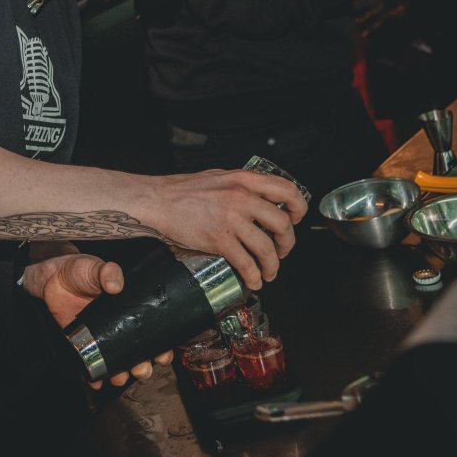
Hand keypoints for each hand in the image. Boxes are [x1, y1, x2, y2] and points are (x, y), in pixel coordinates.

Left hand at [21, 252, 173, 388]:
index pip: (154, 332)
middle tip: (141, 369)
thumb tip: (115, 284)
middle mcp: (122, 328)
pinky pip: (92, 365)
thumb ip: (107, 272)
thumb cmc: (81, 270)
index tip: (163, 356)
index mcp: (132, 311)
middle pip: (139, 353)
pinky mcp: (85, 345)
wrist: (54, 278)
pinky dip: (95, 376)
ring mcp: (104, 338)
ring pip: (119, 363)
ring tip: (120, 378)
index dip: (162, 347)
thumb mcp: (97, 268)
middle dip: (144, 367)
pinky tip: (97, 382)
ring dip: (122, 375)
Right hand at [149, 169, 304, 289]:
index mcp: (244, 180)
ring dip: (273, 265)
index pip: (287, 191)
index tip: (296, 219)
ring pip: (267, 248)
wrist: (158, 201)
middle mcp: (241, 198)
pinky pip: (246, 263)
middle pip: (282, 224)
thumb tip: (260, 197)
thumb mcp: (220, 176)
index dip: (298, 208)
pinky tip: (253, 279)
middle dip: (287, 243)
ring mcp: (231, 220)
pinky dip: (254, 276)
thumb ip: (242, 185)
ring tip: (269, 271)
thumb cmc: (183, 190)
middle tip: (282, 250)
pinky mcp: (219, 240)